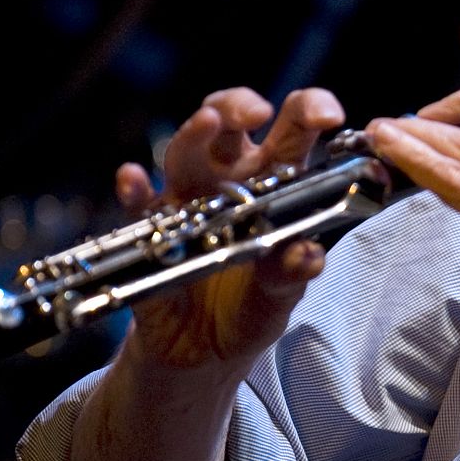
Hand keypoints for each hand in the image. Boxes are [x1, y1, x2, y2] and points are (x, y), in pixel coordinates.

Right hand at [115, 87, 345, 372]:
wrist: (201, 355)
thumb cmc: (250, 310)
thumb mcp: (279, 298)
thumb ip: (291, 275)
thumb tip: (308, 255)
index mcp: (275, 184)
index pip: (295, 130)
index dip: (311, 109)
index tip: (326, 115)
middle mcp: (229, 180)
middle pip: (232, 122)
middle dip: (241, 106)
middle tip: (256, 113)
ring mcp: (186, 200)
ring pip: (186, 149)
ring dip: (194, 133)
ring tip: (206, 122)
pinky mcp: (151, 230)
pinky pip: (138, 204)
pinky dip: (135, 190)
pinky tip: (133, 179)